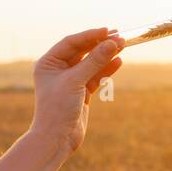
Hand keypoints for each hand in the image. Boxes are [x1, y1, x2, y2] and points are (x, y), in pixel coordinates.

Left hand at [30, 26, 123, 155]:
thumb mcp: (75, 81)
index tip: (107, 31)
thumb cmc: (57, 109)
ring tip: (123, 45)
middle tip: (120, 36)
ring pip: (91, 64)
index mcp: (48, 63)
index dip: (90, 36)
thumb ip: (94, 61)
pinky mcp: (81, 92)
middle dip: (100, 44)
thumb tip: (113, 42)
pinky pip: (95, 76)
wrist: (56, 139)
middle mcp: (58, 70)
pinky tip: (118, 61)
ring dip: (106, 55)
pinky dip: (106, 70)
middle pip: (83, 51)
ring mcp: (70, 81)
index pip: (71, 43)